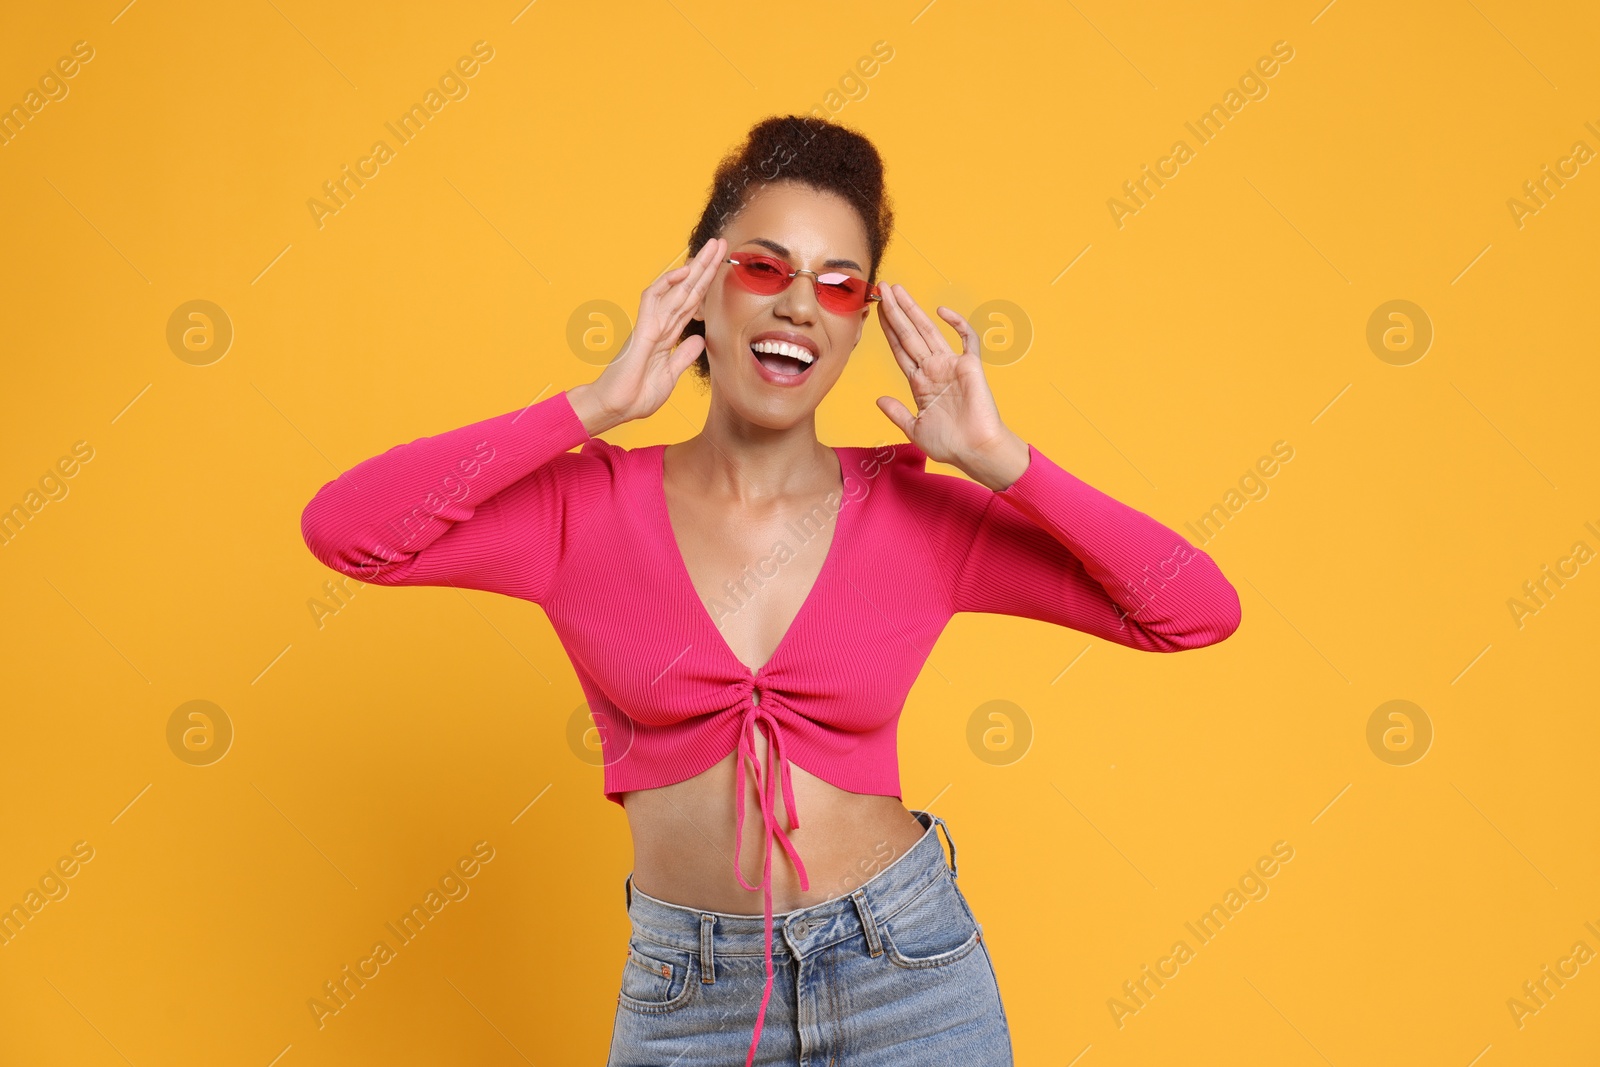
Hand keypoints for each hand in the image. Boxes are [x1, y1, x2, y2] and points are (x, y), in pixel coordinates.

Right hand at [571, 238, 725, 432]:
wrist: (614, 407)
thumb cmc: (636, 395)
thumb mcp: (670, 376)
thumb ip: (683, 356)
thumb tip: (698, 339)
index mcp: (667, 335)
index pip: (691, 303)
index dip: (706, 285)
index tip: (721, 266)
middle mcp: (659, 325)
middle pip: (687, 290)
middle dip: (705, 268)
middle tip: (721, 244)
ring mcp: (650, 325)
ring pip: (675, 289)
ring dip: (694, 268)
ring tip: (711, 248)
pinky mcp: (641, 329)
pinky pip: (652, 299)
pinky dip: (666, 283)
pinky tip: (683, 271)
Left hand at [874, 282, 1028, 488]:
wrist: (975, 451)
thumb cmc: (950, 444)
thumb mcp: (915, 429)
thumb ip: (897, 412)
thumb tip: (879, 399)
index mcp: (920, 383)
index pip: (900, 350)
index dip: (887, 330)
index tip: (875, 312)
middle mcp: (934, 369)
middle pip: (909, 334)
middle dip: (894, 311)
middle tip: (881, 288)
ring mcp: (951, 365)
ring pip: (928, 331)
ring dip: (912, 310)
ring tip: (896, 291)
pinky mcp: (970, 365)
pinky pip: (966, 338)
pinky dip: (957, 323)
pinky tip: (941, 311)